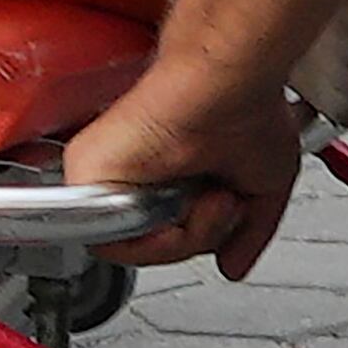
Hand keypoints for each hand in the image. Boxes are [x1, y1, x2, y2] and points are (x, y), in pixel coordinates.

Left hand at [62, 72, 309, 275]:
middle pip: (151, 248)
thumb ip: (246, 234)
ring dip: (186, 236)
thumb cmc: (248, 108)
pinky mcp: (85, 177)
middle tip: (222, 200)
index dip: (201, 235)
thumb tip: (234, 266)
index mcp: (162, 172)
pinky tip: (184, 202)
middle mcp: (130, 172)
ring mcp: (105, 176)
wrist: (228, 81)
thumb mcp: (262, 187)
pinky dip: (157, 238)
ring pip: (133, 249)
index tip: (228, 204)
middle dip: (199, 237)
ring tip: (209, 195)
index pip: (166, 236)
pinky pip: (110, 243)